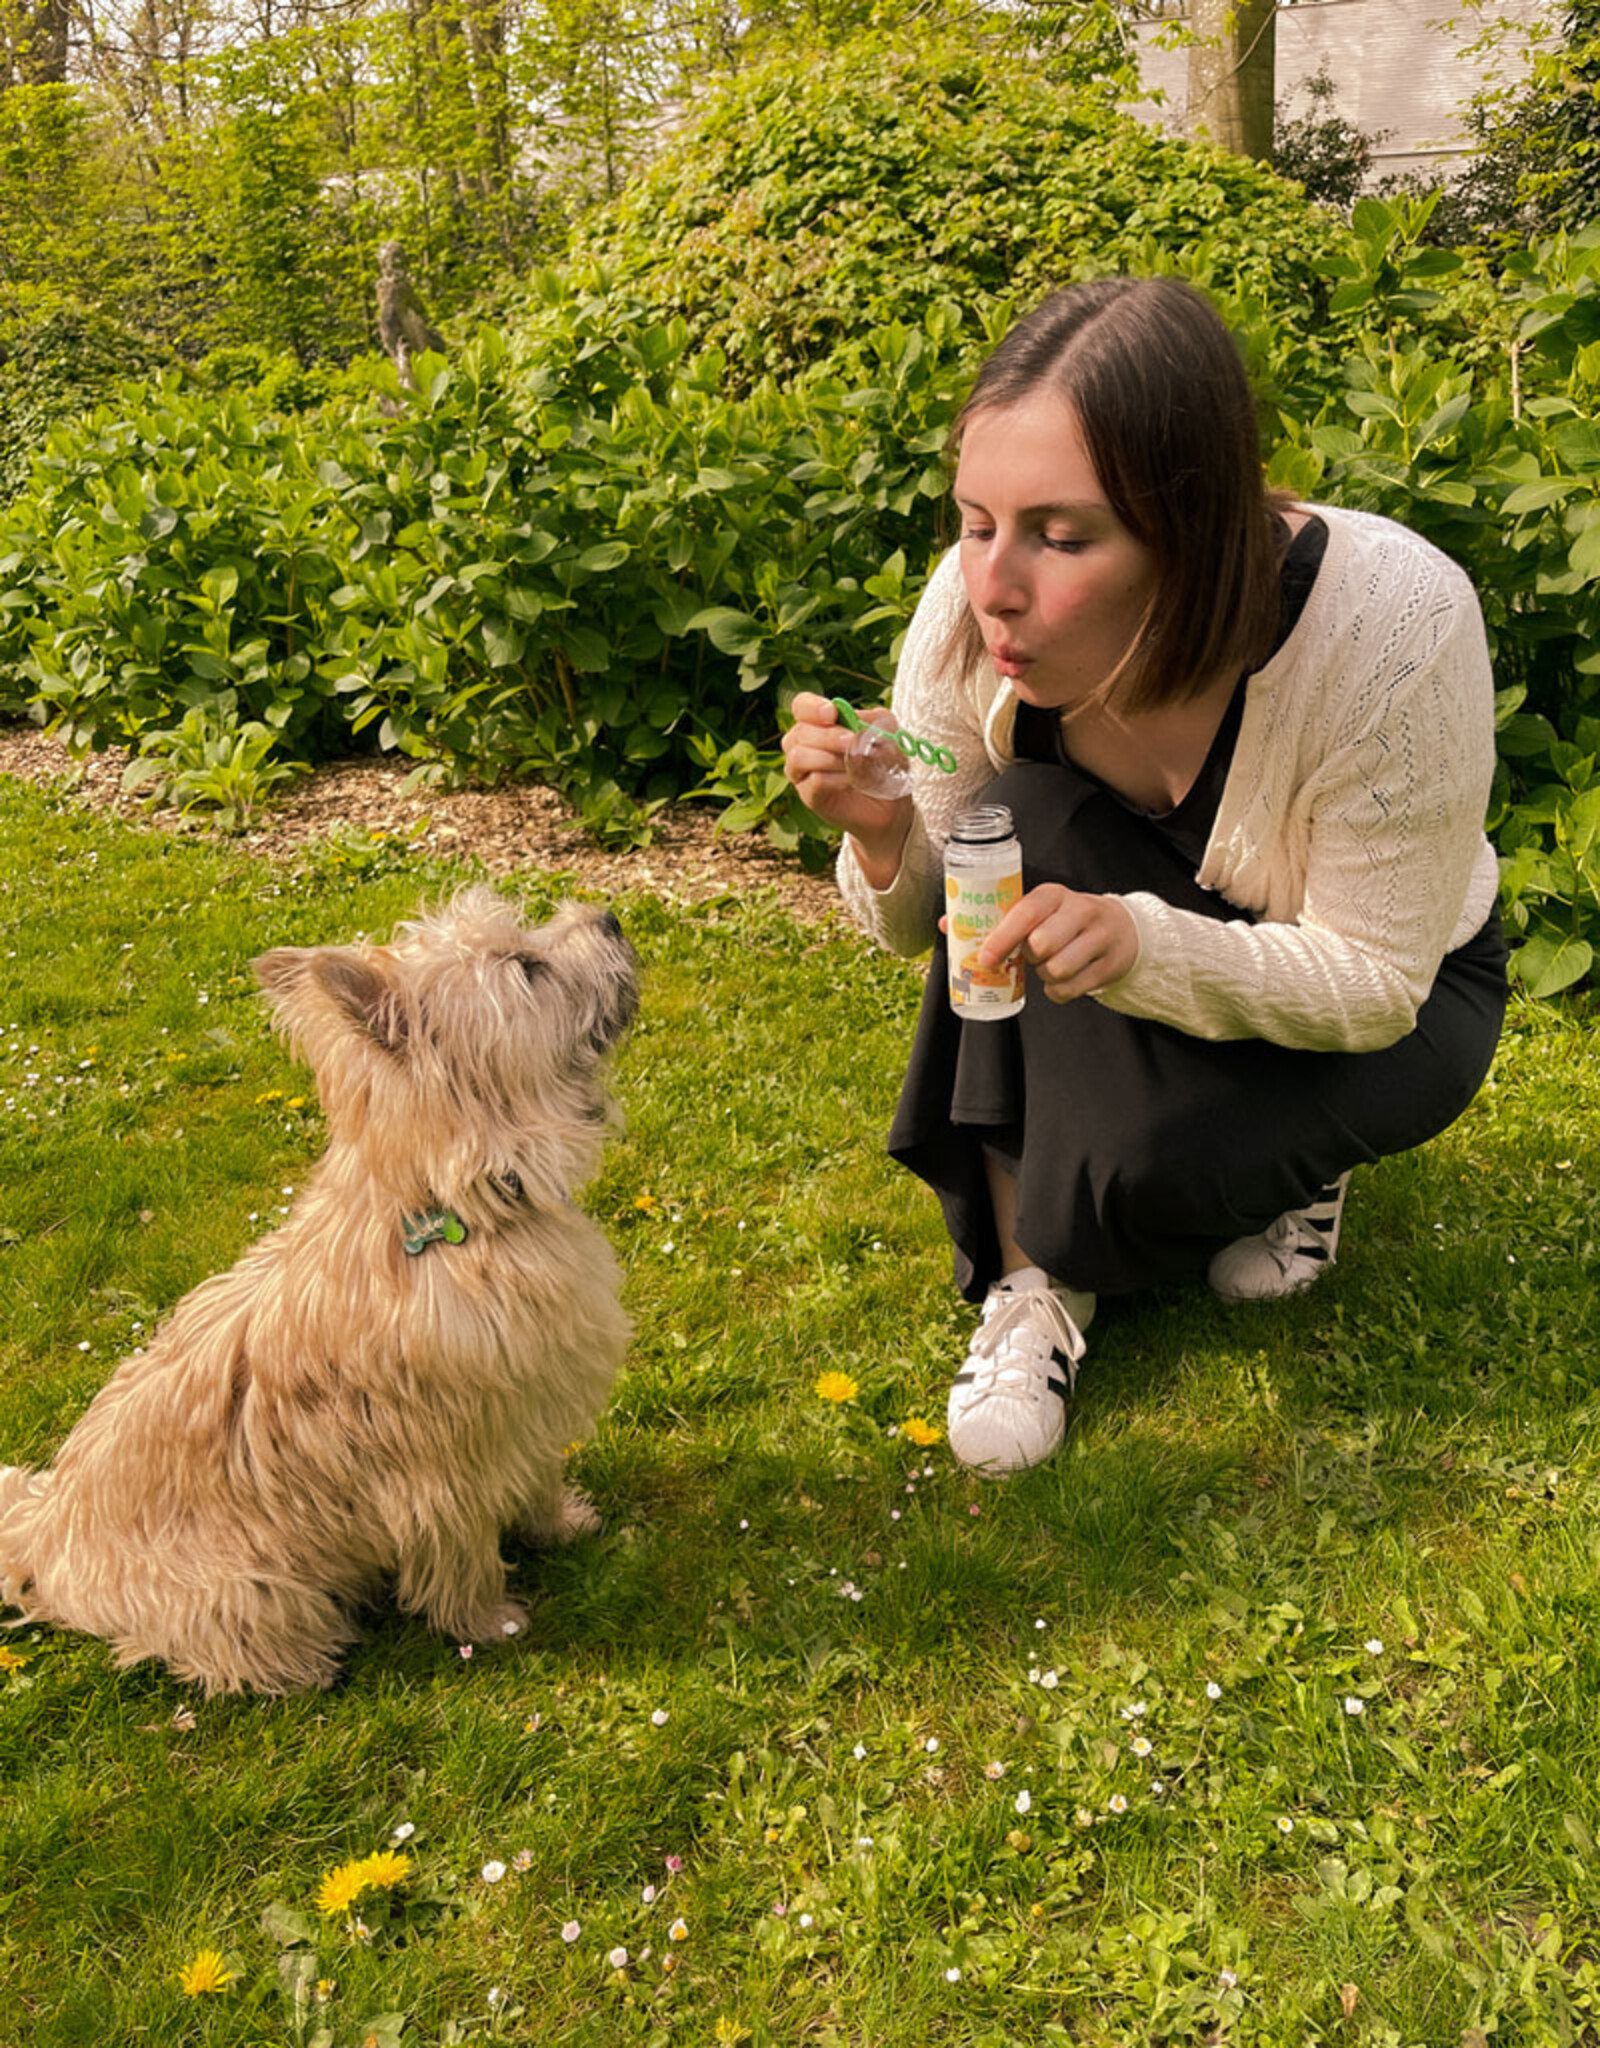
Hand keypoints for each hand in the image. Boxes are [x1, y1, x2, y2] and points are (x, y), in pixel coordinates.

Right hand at [781, 691, 912, 868]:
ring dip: (828, 757)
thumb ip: (873, 721)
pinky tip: (851, 780)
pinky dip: (834, 778)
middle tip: (851, 741)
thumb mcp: (887, 735)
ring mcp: (803, 772)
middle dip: (827, 736)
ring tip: (853, 763)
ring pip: (798, 757)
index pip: (802, 706)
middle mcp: (804, 746)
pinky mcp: (810, 796)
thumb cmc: (884, 765)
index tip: (832, 713)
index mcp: (820, 724)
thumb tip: (856, 720)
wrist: (891, 804)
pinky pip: (813, 781)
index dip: (812, 707)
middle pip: (799, 732)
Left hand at [977, 883, 1137, 1002]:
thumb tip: (946, 924)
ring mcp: (1098, 938)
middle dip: (1028, 958)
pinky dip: (1058, 992)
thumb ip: (998, 919)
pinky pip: (1071, 989)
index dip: (1003, 937)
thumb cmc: (1064, 921)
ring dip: (1044, 976)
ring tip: (1046, 966)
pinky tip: (1061, 980)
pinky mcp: (1109, 965)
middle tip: (1029, 956)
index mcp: (1054, 894)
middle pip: (1042, 944)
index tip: (986, 957)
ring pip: (1058, 969)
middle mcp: (1079, 911)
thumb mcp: (1038, 910)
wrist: (1120, 930)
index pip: (1026, 912)